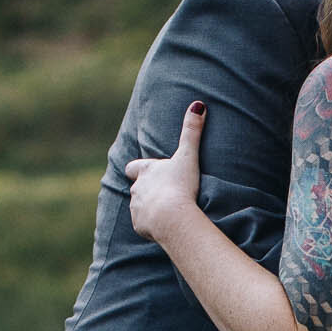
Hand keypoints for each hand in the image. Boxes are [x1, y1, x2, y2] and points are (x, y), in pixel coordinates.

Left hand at [126, 102, 206, 244]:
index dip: (138, 169)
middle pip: (137, 188)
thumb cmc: (179, 184)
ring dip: (150, 208)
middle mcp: (137, 189)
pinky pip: (144, 225)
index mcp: (145, 172)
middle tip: (164, 194)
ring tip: (167, 213)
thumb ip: (192, 131)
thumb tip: (198, 104)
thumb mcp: (188, 156)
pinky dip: (152, 225)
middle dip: (147, 190)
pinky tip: (166, 226)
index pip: (133, 167)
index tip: (145, 171)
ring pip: (140, 207)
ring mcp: (136, 208)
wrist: (172, 217)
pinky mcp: (140, 226)